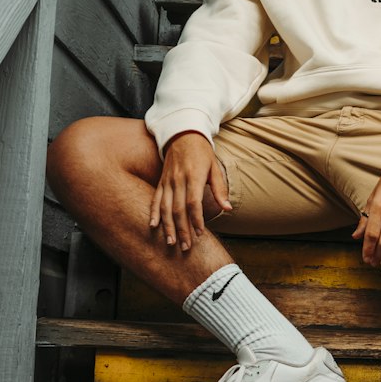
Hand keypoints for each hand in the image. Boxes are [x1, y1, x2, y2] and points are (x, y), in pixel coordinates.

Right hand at [149, 131, 231, 251]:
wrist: (182, 134)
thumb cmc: (202, 153)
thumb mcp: (214, 167)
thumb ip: (219, 189)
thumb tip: (227, 208)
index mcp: (193, 176)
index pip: (193, 202)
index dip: (196, 219)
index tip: (199, 234)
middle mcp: (178, 180)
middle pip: (178, 209)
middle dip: (182, 229)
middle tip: (185, 247)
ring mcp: (167, 181)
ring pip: (165, 207)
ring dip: (168, 226)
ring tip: (171, 242)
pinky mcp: (161, 181)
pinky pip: (155, 199)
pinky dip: (153, 212)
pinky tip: (153, 226)